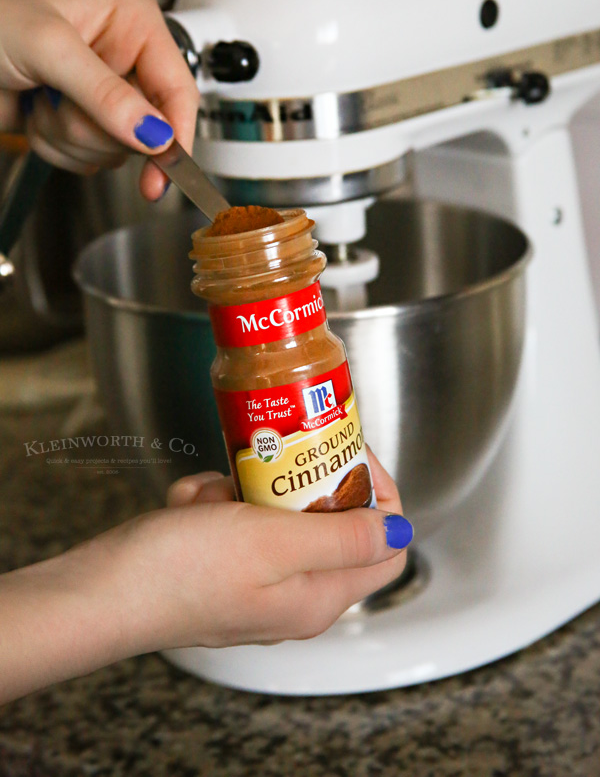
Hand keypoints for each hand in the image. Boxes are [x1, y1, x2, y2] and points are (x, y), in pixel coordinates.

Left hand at [0, 0, 198, 198]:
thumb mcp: (50, 49)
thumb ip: (106, 95)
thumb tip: (155, 134)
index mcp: (134, 21)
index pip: (178, 89)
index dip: (174, 134)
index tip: (162, 173)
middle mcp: (126, 57)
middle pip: (149, 128)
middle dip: (97, 126)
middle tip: (61, 99)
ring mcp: (105, 94)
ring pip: (117, 149)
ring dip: (70, 134)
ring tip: (42, 98)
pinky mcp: (84, 122)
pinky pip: (90, 160)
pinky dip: (56, 145)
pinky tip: (36, 112)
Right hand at [0, 450, 411, 701]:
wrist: (102, 590)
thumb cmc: (182, 572)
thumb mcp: (273, 544)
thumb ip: (342, 537)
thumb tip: (401, 531)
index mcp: (318, 596)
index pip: (386, 548)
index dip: (380, 497)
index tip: (352, 456)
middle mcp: (293, 592)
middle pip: (332, 523)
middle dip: (303, 483)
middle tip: (281, 454)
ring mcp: (256, 577)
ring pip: (279, 511)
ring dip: (250, 487)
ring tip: (219, 489)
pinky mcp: (221, 562)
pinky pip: (237, 516)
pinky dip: (215, 498)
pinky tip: (190, 503)